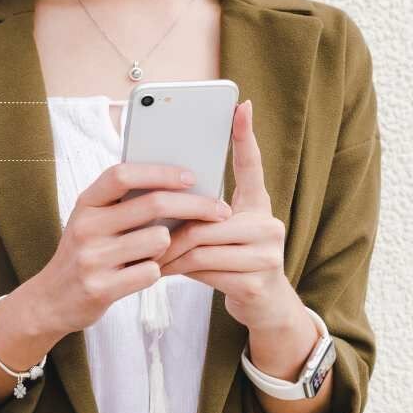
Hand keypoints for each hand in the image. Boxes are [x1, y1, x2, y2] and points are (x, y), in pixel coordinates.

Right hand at [0, 163, 231, 342]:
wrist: (51, 300)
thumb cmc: (84, 254)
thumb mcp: (92, 222)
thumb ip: (122, 204)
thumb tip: (179, 184)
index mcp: (85, 204)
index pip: (123, 175)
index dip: (160, 172)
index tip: (191, 177)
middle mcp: (85, 227)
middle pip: (153, 205)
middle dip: (195, 206)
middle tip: (220, 211)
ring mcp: (91, 258)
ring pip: (158, 240)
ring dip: (170, 247)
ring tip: (157, 253)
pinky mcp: (100, 288)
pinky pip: (151, 273)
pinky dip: (155, 273)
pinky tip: (142, 274)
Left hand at [157, 101, 305, 331]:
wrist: (264, 307)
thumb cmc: (229, 263)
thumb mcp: (218, 235)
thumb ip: (198, 215)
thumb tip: (155, 194)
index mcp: (258, 206)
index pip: (252, 166)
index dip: (246, 136)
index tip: (240, 105)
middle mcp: (269, 223)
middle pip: (206, 215)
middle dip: (170, 228)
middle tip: (143, 234)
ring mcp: (267, 253)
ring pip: (201, 244)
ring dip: (168, 252)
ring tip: (150, 257)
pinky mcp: (257, 282)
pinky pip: (204, 270)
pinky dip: (177, 271)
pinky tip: (163, 272)